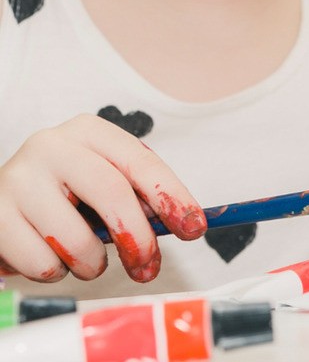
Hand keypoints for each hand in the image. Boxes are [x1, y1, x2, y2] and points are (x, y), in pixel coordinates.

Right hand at [0, 114, 205, 282]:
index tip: (194, 228)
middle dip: (139, 239)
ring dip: (92, 264)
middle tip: (148, 267)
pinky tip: (50, 256)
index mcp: (88, 132)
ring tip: (87, 260)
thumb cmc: (65, 194)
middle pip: (112, 194)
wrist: (2, 201)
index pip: (141, 163)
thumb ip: (138, 197)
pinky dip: (56, 272)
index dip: (173, 197)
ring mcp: (18, 179)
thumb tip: (182, 222)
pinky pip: (42, 262)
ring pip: (76, 239)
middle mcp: (51, 146)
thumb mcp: (104, 182)